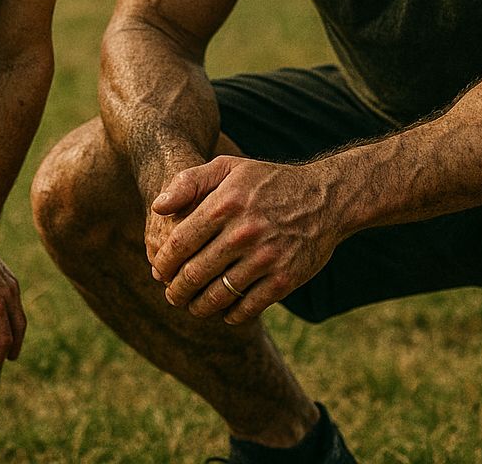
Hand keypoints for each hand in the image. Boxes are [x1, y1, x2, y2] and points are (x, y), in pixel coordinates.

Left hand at [0, 249, 25, 372]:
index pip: (2, 340)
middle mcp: (9, 298)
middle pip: (19, 329)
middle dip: (14, 347)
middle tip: (8, 360)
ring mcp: (12, 288)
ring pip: (20, 316)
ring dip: (16, 333)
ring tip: (9, 345)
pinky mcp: (10, 280)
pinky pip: (17, 304)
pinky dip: (14, 318)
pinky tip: (5, 320)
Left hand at [150, 156, 338, 322]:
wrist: (325, 198)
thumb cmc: (268, 182)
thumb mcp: (229, 167)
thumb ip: (189, 182)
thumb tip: (157, 207)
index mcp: (225, 204)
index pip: (179, 243)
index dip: (163, 263)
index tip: (158, 272)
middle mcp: (244, 232)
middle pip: (194, 274)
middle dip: (176, 290)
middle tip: (172, 295)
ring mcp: (266, 258)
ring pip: (217, 295)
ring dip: (198, 306)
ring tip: (193, 305)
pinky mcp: (285, 279)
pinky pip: (247, 307)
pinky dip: (230, 314)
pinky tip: (225, 310)